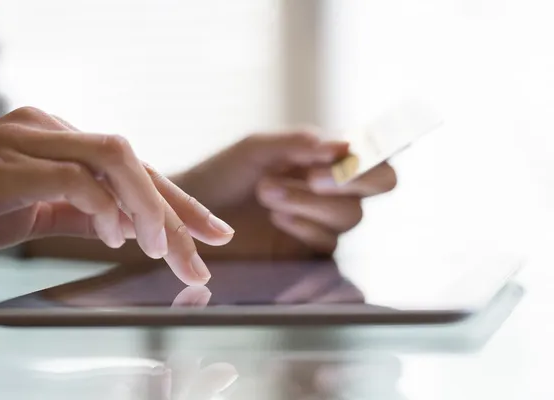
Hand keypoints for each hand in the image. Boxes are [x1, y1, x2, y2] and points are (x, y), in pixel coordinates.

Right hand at [0, 107, 233, 283]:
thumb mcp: (39, 213)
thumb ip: (86, 213)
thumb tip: (137, 228)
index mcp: (62, 140)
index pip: (136, 167)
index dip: (179, 201)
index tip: (214, 232)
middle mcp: (51, 130)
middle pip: (135, 162)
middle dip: (177, 210)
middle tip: (203, 255)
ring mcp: (28, 139)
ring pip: (115, 159)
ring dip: (148, 207)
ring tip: (162, 249)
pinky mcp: (6, 161)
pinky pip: (73, 178)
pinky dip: (103, 208)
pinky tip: (115, 236)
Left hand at [174, 130, 395, 258]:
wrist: (192, 215)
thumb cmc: (224, 174)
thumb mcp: (257, 149)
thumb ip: (299, 143)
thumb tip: (344, 145)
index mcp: (325, 156)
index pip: (373, 153)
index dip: (370, 155)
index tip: (341, 155)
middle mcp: (333, 187)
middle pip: (378, 184)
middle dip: (350, 180)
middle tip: (312, 177)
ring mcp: (322, 220)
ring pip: (351, 215)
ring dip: (312, 202)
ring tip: (267, 192)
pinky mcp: (308, 250)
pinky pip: (328, 242)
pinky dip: (305, 227)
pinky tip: (276, 217)